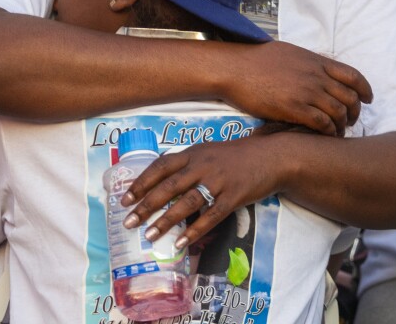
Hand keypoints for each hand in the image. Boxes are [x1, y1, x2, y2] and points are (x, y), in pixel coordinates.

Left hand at [120, 137, 280, 250]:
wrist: (270, 157)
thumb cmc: (234, 157)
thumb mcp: (207, 152)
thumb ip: (186, 164)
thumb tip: (159, 181)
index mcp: (193, 153)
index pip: (160, 166)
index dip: (141, 182)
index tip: (125, 198)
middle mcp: (203, 165)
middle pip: (169, 186)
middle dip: (146, 205)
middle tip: (128, 221)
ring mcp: (219, 181)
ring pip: (187, 202)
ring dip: (166, 220)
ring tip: (149, 235)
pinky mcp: (234, 197)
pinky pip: (211, 216)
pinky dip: (194, 230)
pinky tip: (181, 243)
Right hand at [218, 41, 371, 136]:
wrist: (236, 69)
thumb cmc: (258, 60)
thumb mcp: (290, 52)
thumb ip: (309, 63)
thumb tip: (317, 68)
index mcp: (316, 61)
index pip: (352, 76)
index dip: (365, 89)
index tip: (368, 99)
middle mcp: (316, 76)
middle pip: (349, 97)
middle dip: (355, 112)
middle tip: (352, 121)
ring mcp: (306, 92)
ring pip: (338, 112)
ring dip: (342, 125)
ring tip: (338, 132)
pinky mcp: (294, 108)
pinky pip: (322, 123)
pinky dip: (329, 131)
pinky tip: (325, 135)